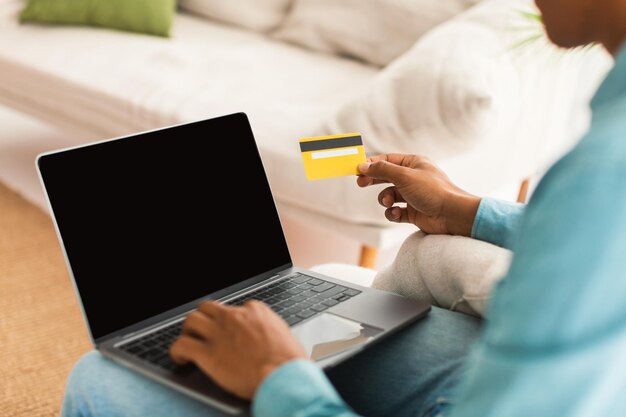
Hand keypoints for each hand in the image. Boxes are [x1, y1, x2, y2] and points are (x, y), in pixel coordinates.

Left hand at [169, 300, 307, 399]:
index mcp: (254, 310)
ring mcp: (218, 333)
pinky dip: (177, 351)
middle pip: (207, 308)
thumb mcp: (282, 334)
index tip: (229, 332)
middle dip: (204, 319)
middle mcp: (233, 317)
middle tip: (203, 332)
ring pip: (191, 320)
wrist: (283, 376)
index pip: (233, 307)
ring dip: (189, 332)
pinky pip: (181, 345)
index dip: (228, 322)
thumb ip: (266, 329)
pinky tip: (181, 359)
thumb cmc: (288, 361)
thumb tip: (262, 336)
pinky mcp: (207, 353)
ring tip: (190, 343)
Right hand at [357, 153, 480, 235]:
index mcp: (414, 164)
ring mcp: (413, 195)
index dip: (371, 164)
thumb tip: (363, 166)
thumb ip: (382, 170)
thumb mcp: (404, 176)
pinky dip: (392, 213)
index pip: (387, 160)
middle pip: (386, 177)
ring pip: (388, 195)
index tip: (356, 169)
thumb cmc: (432, 191)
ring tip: (388, 202)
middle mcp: (413, 178)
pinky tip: (397, 213)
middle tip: (360, 183)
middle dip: (373, 180)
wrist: (452, 215)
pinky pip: (394, 211)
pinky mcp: (413, 212)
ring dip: (384, 199)